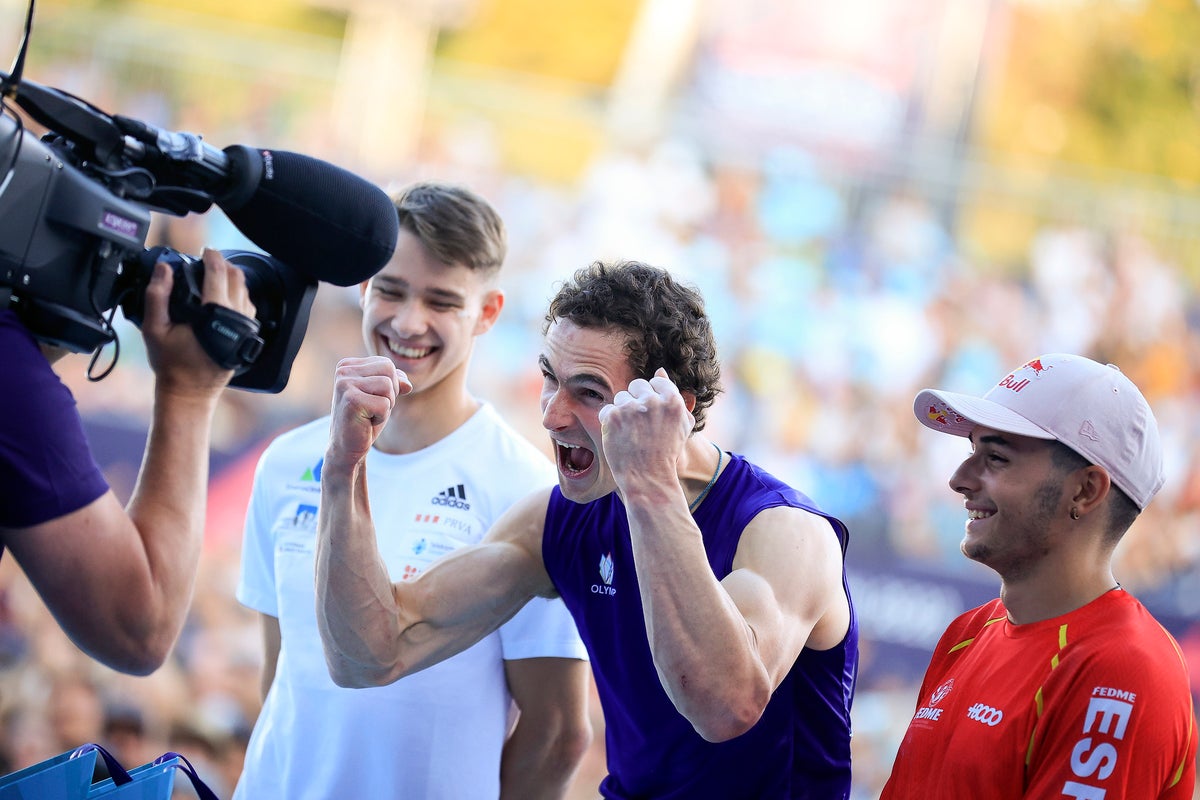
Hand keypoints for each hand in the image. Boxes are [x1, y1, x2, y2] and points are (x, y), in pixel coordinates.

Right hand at [141, 248, 255, 396]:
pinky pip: (249, 306)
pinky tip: (226, 294)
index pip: (219, 274)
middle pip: (237, 278)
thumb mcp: (155, 328)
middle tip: (209, 260)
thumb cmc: (171, 363)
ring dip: (233, 279)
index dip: (212, 257)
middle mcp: (235, 318)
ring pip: (246, 291)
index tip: (205, 250)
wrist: (190, 391)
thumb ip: (157, 296)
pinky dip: (239, 294)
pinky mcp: (247, 335)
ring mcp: (245, 327)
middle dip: (224, 264)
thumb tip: (163, 269)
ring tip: (216, 274)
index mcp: (214, 313)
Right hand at [326, 355, 412, 469]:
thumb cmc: (365, 420)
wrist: (347, 447)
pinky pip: (385, 404)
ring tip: (369, 414)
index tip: (373, 399)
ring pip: (388, 386)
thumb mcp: (382, 396)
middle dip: (390, 393)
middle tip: (373, 408)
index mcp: (348, 365)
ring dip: (386, 405)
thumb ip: (395, 382)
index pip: (386, 364)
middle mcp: (343, 371)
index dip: (390, 384)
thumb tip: (407, 384)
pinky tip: (366, 422)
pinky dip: (382, 416)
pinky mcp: (351, 400)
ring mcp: (345, 384)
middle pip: (389, 370)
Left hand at [599, 367, 693, 489]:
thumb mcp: (681, 425)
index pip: (656, 381)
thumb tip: (660, 370)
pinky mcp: (613, 416)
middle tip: (639, 426)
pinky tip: (618, 437)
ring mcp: (632, 408)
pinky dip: (609, 424)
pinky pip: (607, 410)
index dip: (652, 398)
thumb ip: (675, 396)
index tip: (651, 416)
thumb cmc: (666, 452)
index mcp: (673, 400)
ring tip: (630, 434)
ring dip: (622, 413)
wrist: (648, 478)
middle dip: (636, 402)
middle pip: (637, 386)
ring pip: (621, 398)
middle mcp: (653, 401)